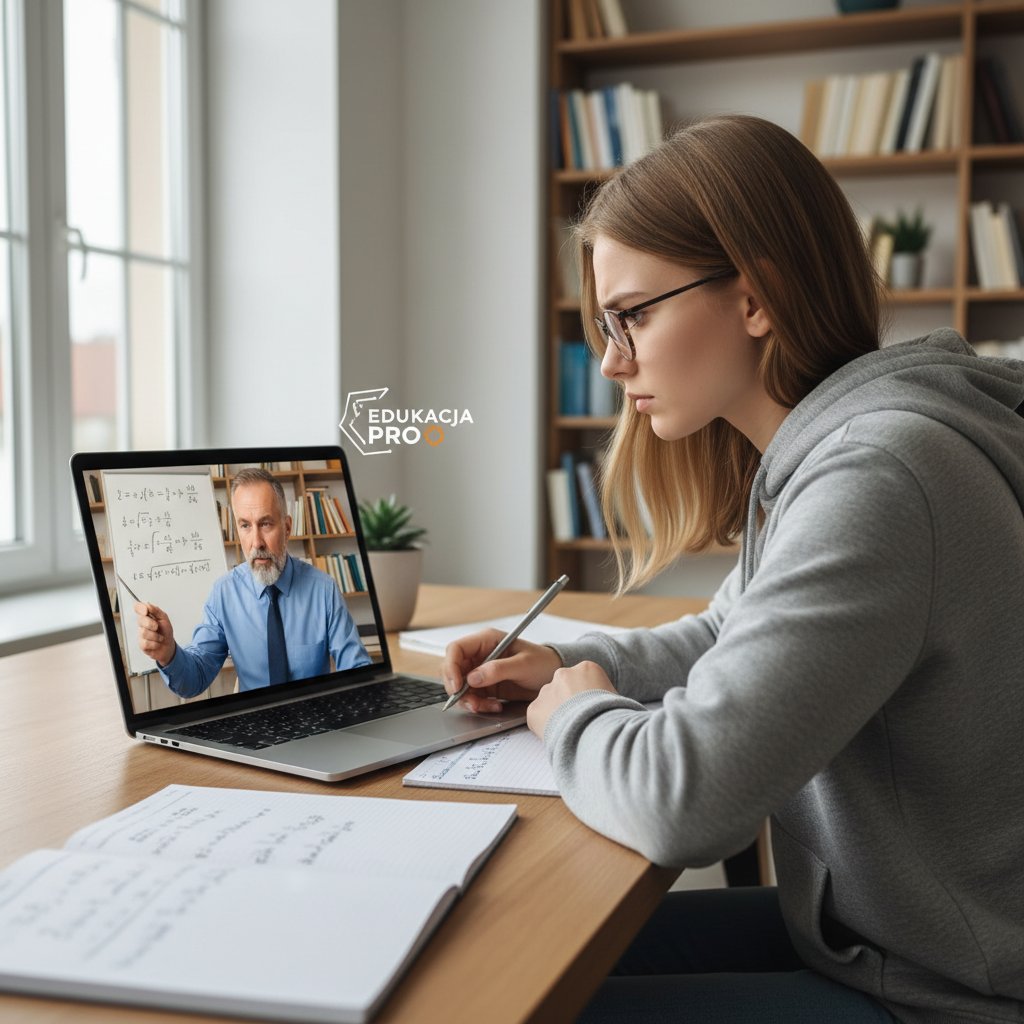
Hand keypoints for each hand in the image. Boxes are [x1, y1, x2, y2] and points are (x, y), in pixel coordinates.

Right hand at [135, 602, 175, 665]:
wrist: (169, 646)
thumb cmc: (166, 632)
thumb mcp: (164, 619)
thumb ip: (156, 611)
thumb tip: (148, 604)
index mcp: (147, 616)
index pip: (138, 608)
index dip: (140, 608)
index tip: (146, 610)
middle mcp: (142, 624)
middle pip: (140, 620)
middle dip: (151, 624)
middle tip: (157, 627)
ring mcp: (141, 634)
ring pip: (144, 632)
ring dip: (156, 636)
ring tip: (160, 637)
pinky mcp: (141, 644)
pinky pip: (146, 643)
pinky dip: (155, 644)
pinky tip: (157, 643)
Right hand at [441, 628, 562, 713]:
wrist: (553, 677)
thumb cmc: (542, 662)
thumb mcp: (523, 664)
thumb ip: (498, 669)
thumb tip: (473, 678)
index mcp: (486, 640)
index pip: (456, 649)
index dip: (451, 667)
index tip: (458, 686)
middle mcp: (480, 654)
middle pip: (453, 670)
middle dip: (457, 688)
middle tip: (471, 702)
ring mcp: (481, 671)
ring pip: (460, 687)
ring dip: (468, 700)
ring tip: (485, 707)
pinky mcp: (485, 686)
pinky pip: (472, 697)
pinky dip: (478, 705)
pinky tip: (494, 706)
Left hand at [527, 661, 617, 738]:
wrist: (596, 731)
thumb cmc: (612, 717)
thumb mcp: (616, 698)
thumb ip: (604, 695)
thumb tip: (605, 704)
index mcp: (587, 668)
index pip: (582, 680)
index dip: (586, 698)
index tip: (591, 710)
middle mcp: (563, 674)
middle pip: (563, 687)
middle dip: (567, 702)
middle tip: (578, 720)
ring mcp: (547, 690)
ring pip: (548, 701)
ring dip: (555, 713)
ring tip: (569, 730)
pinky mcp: (534, 709)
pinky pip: (537, 717)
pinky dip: (544, 726)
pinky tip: (558, 734)